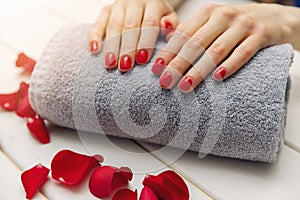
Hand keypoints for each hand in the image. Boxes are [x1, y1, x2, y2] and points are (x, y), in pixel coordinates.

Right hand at [89, 0, 177, 71]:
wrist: (145, 0)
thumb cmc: (159, 16)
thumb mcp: (170, 17)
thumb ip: (171, 27)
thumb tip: (168, 35)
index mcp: (154, 4)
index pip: (149, 24)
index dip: (145, 42)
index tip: (142, 60)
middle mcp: (134, 2)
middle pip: (130, 26)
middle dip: (127, 48)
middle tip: (125, 66)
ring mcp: (118, 6)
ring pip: (113, 26)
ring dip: (111, 46)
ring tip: (110, 64)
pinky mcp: (106, 9)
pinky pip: (98, 22)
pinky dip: (94, 36)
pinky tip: (94, 50)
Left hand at [152, 3, 293, 92]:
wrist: (274, 16)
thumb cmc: (235, 25)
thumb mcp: (212, 23)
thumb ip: (193, 32)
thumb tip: (167, 44)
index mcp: (207, 13)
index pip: (183, 34)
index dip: (168, 52)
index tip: (156, 70)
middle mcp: (223, 16)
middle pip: (195, 43)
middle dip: (178, 64)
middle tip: (165, 83)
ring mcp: (243, 24)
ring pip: (216, 50)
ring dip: (199, 70)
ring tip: (185, 86)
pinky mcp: (261, 35)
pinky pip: (244, 52)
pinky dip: (230, 65)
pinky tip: (218, 78)